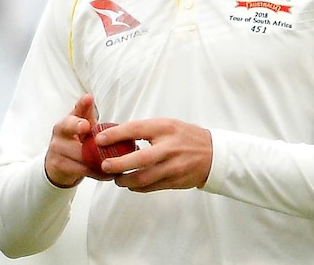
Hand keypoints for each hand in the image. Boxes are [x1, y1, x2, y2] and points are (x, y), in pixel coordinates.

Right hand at [44, 94, 112, 187]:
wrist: (58, 163)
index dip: (80, 110)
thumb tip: (89, 96)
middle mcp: (59, 133)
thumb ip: (85, 112)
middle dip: (84, 135)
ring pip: (80, 154)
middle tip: (94, 136)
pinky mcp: (58, 166)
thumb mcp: (81, 125)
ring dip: (98, 159)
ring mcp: (56, 149)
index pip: (73, 113)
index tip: (88, 108)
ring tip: (116, 162)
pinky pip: (81, 170)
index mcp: (67, 121)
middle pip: (72, 132)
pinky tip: (108, 174)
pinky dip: (97, 172)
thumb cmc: (75, 140)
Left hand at [95, 118, 212, 192]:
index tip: (99, 139)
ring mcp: (173, 166)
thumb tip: (116, 135)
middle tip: (104, 166)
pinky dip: (138, 188)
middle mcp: (169, 147)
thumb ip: (146, 130)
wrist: (213, 154)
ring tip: (116, 179)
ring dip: (126, 181)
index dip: (115, 134)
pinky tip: (131, 185)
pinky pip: (151, 187)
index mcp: (165, 128)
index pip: (136, 129)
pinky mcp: (175, 181)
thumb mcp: (168, 125)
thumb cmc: (186, 137)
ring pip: (143, 178)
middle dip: (118, 165)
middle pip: (139, 159)